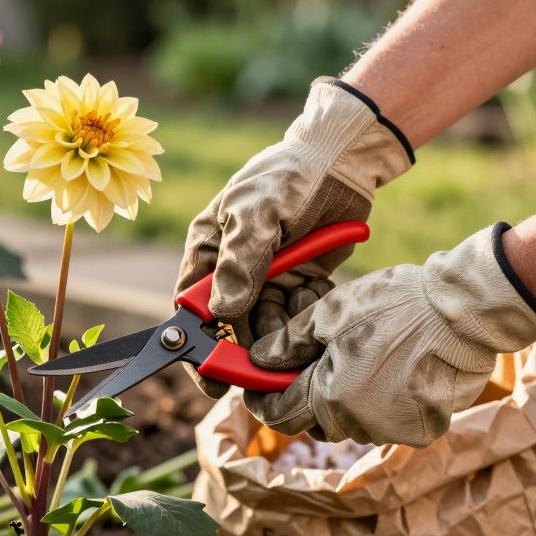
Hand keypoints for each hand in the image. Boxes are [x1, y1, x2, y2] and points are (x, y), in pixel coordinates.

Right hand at [175, 78, 411, 397]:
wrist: (343, 160)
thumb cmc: (290, 175)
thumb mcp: (260, 211)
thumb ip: (242, 260)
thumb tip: (223, 312)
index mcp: (208, 250)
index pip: (191, 307)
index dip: (198, 345)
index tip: (212, 376)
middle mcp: (233, 269)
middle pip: (230, 326)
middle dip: (247, 351)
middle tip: (266, 373)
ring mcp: (268, 278)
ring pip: (268, 326)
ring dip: (282, 341)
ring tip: (300, 349)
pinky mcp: (301, 281)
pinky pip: (300, 315)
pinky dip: (308, 323)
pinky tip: (321, 320)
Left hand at [242, 225, 535, 446]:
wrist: (465, 313)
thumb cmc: (395, 305)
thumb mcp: (329, 313)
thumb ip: (289, 343)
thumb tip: (259, 361)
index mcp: (329, 397)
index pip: (280, 416)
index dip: (264, 401)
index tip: (261, 387)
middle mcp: (359, 424)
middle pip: (317, 420)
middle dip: (309, 395)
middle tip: (316, 362)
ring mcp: (395, 431)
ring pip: (353, 422)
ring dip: (348, 399)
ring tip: (360, 359)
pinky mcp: (424, 431)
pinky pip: (388, 422)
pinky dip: (382, 402)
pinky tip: (393, 370)